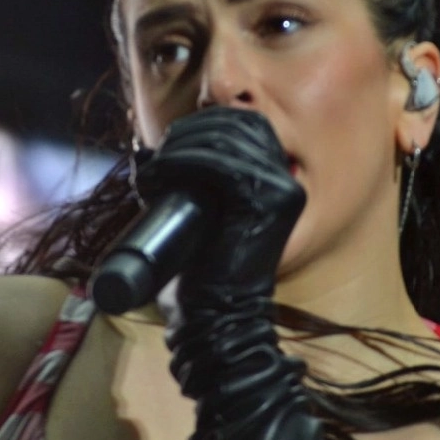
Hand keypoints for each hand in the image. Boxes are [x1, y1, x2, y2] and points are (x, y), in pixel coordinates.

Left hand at [137, 106, 304, 308]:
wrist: (219, 316)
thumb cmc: (208, 271)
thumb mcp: (212, 214)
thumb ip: (209, 181)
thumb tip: (173, 146)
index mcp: (278, 179)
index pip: (248, 124)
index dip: (206, 123)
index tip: (171, 144)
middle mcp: (287, 179)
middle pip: (237, 125)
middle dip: (189, 132)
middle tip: (156, 157)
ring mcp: (282, 188)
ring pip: (224, 140)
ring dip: (178, 147)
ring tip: (152, 170)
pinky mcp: (266, 200)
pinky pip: (218, 162)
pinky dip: (181, 161)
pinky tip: (158, 174)